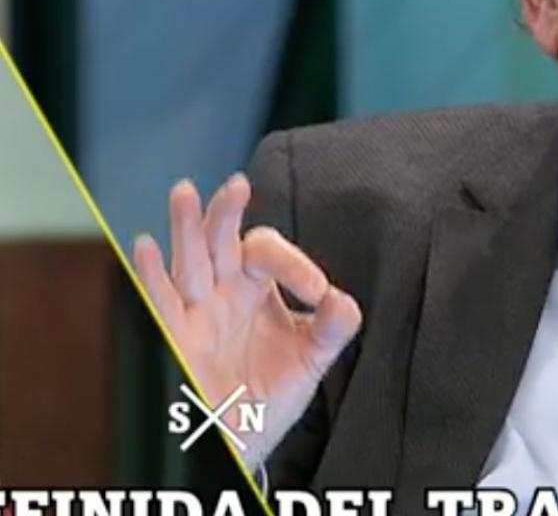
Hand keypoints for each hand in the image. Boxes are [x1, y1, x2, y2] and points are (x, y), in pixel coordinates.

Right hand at [132, 174, 361, 466]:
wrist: (243, 440)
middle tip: (238, 185)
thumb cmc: (272, 392)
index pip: (269, 254)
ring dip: (186, 228)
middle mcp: (223, 291)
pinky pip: (159, 303)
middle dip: (226, 213)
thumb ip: (332, 328)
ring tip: (186, 192)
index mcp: (257, 286)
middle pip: (221, 241)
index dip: (294, 264)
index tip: (317, 293)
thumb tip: (342, 300)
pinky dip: (150, 275)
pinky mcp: (173, 339)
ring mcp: (195, 313)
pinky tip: (145, 246)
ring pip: (188, 262)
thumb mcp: (313, 358)